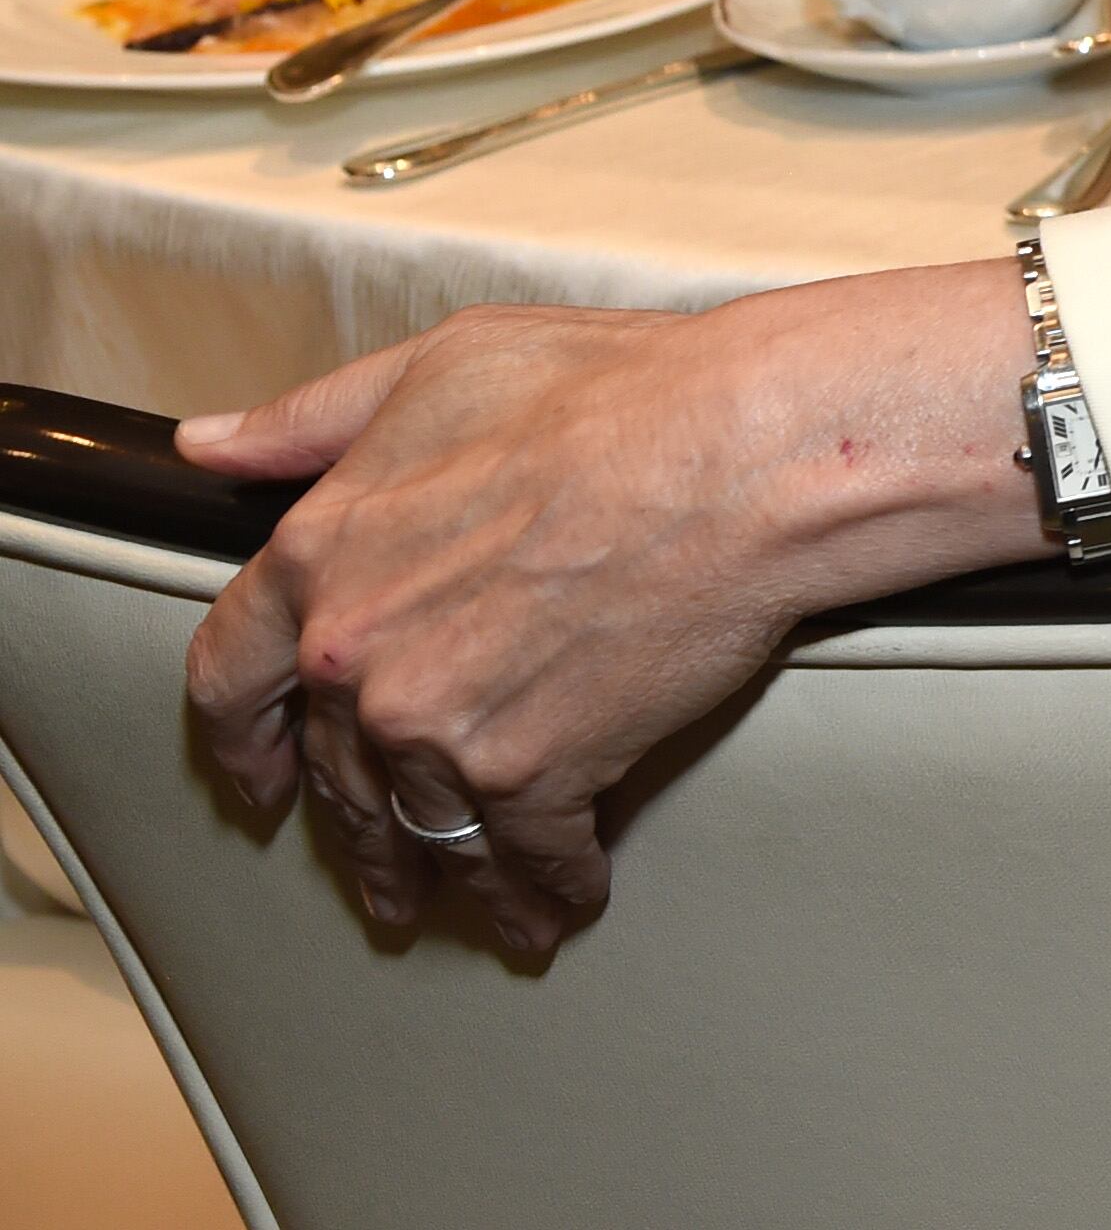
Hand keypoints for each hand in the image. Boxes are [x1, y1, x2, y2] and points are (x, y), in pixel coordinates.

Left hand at [178, 264, 1044, 953]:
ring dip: (444, 879)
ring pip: (424, 829)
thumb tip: (209, 444)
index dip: (242, 739)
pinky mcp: (538, 774)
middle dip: (363, 827)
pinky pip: (528, 856)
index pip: (232, 677)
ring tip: (474, 906)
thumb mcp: (438, 368)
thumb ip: (312, 420)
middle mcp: (356, 658)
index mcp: (321, 556)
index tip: (263, 779)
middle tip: (387, 866)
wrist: (738, 453)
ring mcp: (440, 726)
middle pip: (338, 773)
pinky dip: (546, 891)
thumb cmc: (612, 392)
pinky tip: (561, 902)